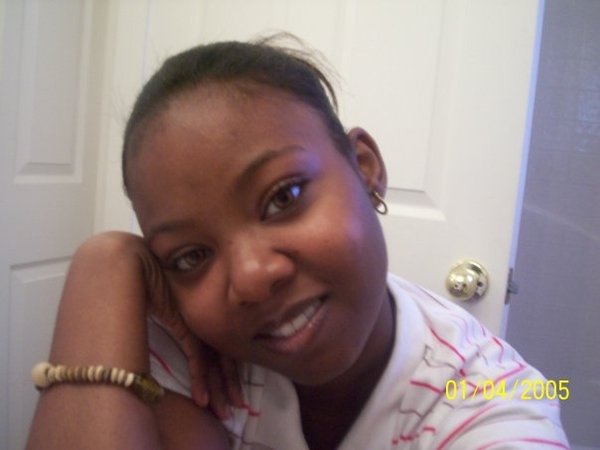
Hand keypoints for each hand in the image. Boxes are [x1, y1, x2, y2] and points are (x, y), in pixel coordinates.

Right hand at [135, 235, 243, 417]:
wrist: (138, 263)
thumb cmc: (147, 277)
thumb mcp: (166, 302)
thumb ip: (175, 316)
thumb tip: (173, 331)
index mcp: (204, 313)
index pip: (222, 346)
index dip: (228, 370)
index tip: (234, 391)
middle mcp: (205, 318)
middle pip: (223, 356)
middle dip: (230, 384)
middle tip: (237, 406)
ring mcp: (198, 322)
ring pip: (214, 361)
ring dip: (218, 388)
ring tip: (225, 410)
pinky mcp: (187, 325)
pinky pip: (198, 358)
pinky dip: (200, 379)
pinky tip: (202, 398)